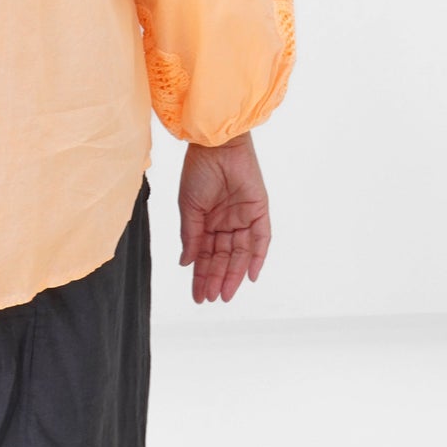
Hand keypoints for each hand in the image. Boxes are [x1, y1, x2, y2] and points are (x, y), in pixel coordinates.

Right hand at [177, 131, 271, 303]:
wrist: (216, 147)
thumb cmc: (198, 171)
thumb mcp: (189, 208)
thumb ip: (190, 236)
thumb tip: (185, 263)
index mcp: (207, 222)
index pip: (205, 255)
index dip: (201, 275)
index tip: (198, 295)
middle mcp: (226, 223)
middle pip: (222, 258)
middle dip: (216, 279)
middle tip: (210, 299)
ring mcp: (243, 218)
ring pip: (240, 253)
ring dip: (232, 274)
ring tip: (224, 294)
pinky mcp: (259, 211)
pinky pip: (261, 239)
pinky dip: (257, 257)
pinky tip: (249, 276)